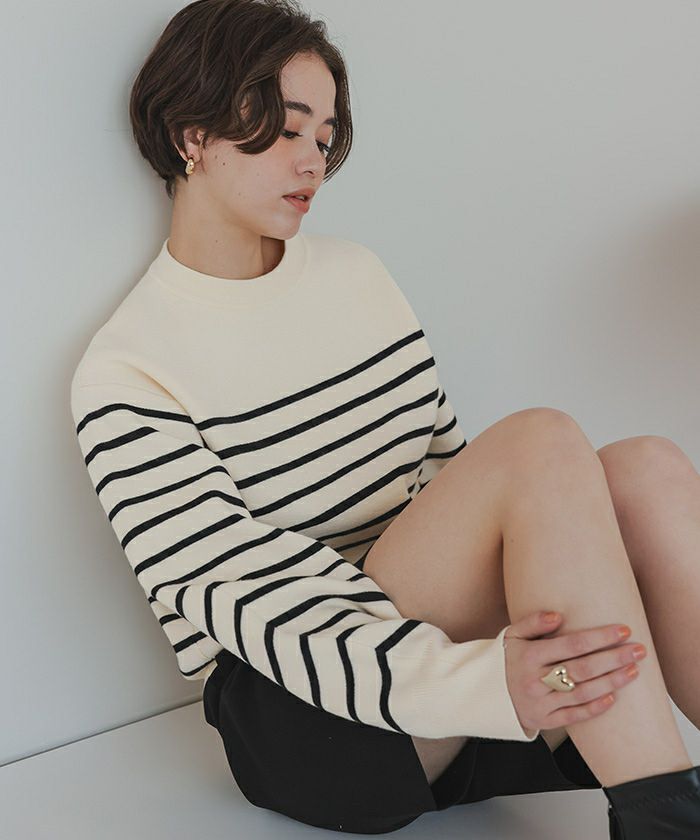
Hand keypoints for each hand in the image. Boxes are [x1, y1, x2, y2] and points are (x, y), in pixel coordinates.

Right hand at [503, 611, 645, 732]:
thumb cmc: (507, 660)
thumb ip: (532, 622)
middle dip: (614, 658)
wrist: (487, 695)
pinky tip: (614, 697)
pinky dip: (595, 708)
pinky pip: (575, 716)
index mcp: (528, 656)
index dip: (599, 637)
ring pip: (583, 693)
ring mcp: (540, 703)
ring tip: (633, 670)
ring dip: (612, 682)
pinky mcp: (544, 721)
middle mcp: (535, 680)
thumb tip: (558, 616)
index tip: (623, 630)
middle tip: (639, 650)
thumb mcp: (512, 635)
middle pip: (583, 669)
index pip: (571, 645)